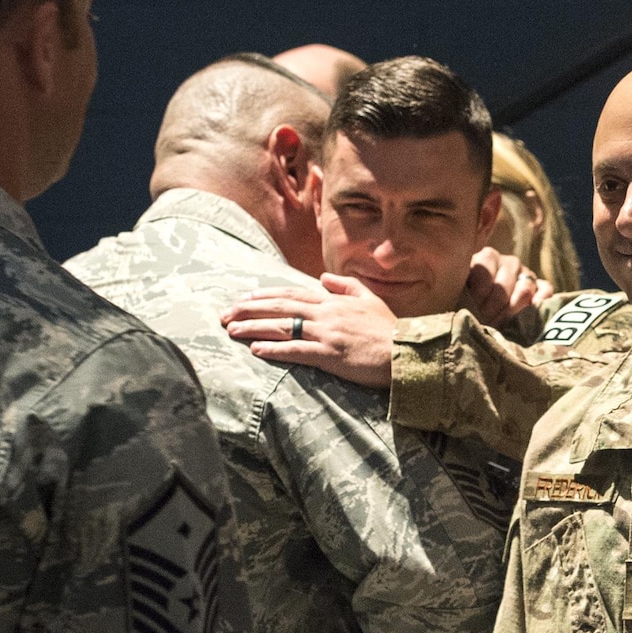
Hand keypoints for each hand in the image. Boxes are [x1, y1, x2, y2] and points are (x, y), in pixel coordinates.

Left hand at [222, 274, 395, 387]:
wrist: (407, 353)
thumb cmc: (390, 330)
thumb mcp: (370, 299)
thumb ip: (346, 286)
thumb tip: (324, 278)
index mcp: (333, 301)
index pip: (292, 294)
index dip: (265, 295)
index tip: (245, 297)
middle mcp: (326, 313)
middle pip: (279, 308)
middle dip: (249, 309)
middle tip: (225, 314)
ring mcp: (326, 333)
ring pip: (282, 326)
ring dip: (253, 327)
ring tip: (231, 330)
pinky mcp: (329, 354)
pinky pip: (296, 350)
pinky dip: (274, 348)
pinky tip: (256, 349)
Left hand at [463, 249, 552, 327]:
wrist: (485, 313)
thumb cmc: (469, 302)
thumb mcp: (462, 293)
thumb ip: (463, 291)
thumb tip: (465, 301)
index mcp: (486, 258)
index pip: (484, 273)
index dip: (477, 296)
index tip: (472, 309)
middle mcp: (508, 262)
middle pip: (503, 286)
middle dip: (493, 309)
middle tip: (486, 321)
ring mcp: (526, 274)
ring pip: (524, 289)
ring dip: (512, 311)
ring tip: (502, 323)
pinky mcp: (541, 286)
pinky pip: (545, 290)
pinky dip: (540, 301)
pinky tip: (531, 311)